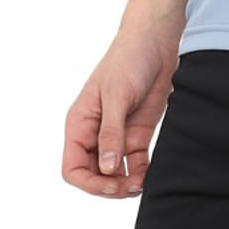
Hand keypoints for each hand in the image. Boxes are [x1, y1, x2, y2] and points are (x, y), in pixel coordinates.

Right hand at [62, 25, 179, 198]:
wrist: (156, 41)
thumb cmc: (129, 60)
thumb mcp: (117, 96)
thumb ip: (111, 133)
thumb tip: (105, 169)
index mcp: (80, 123)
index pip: (73, 167)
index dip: (88, 183)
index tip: (110, 185)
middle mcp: (95, 133)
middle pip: (93, 175)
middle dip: (108, 187)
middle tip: (129, 187)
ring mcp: (117, 134)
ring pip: (114, 173)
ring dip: (125, 183)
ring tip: (141, 184)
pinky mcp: (137, 133)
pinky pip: (135, 163)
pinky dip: (141, 173)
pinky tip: (150, 175)